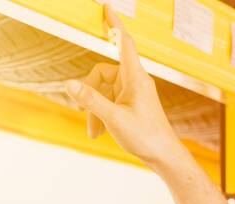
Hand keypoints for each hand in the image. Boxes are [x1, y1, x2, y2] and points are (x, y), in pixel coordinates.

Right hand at [63, 4, 185, 170]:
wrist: (166, 158)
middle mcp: (135, 82)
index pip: (124, 43)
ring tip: (95, 132)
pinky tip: (100, 132)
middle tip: (89, 120)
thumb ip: (90, 101)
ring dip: (95, 109)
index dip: (114, 25)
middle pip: (101, 74)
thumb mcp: (114, 118)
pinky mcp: (132, 104)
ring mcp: (134, 93)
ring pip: (103, 91)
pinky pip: (110, 101)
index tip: (108, 8)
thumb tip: (69, 84)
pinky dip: (102, 114)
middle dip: (90, 95)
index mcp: (135, 78)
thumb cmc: (147, 138)